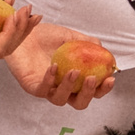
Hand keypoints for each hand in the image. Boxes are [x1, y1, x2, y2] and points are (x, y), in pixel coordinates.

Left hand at [2, 24, 119, 108]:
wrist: (22, 31)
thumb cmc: (45, 36)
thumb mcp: (71, 36)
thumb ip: (88, 44)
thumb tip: (106, 52)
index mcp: (74, 79)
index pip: (93, 90)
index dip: (104, 88)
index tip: (111, 78)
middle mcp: (62, 87)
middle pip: (79, 103)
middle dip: (89, 94)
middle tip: (93, 79)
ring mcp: (47, 89)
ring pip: (60, 100)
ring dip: (70, 87)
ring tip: (74, 71)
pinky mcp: (32, 86)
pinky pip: (42, 90)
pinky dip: (50, 80)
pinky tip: (54, 67)